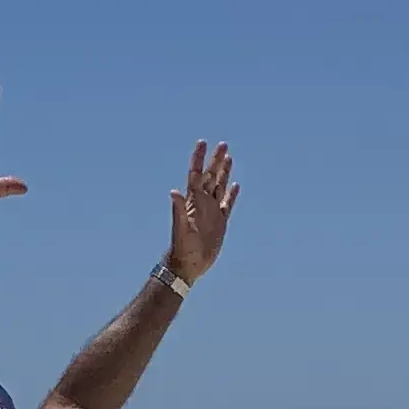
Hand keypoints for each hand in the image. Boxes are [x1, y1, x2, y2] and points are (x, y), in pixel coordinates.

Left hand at [167, 138, 239, 281]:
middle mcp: (202, 204)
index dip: (199, 159)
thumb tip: (173, 191)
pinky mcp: (220, 223)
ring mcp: (211, 212)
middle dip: (215, 160)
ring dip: (223, 173)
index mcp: (193, 202)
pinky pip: (226, 205)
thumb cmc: (181, 249)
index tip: (203, 142)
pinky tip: (235, 186)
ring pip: (219, 187)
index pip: (196, 175)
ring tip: (228, 157)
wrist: (187, 266)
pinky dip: (231, 195)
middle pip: (210, 177)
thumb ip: (178, 210)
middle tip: (222, 144)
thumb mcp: (180, 229)